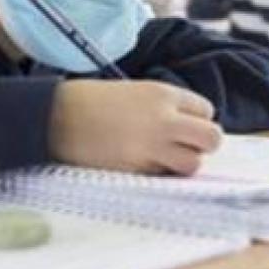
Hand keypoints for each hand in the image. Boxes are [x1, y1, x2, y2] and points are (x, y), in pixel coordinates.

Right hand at [49, 80, 221, 174]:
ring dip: (183, 163)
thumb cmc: (89, 101)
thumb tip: (184, 128)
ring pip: (193, 164)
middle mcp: (164, 120)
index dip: (196, 120)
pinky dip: (159, 174)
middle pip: (212, 138)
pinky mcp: (137, 169)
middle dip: (202, 144)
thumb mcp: (132, 92)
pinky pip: (164, 176)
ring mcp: (152, 147)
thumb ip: (161, 107)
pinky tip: (141, 164)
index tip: (181, 126)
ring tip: (162, 159)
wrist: (56, 117)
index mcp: (162, 94)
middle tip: (183, 146)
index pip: (206, 110)